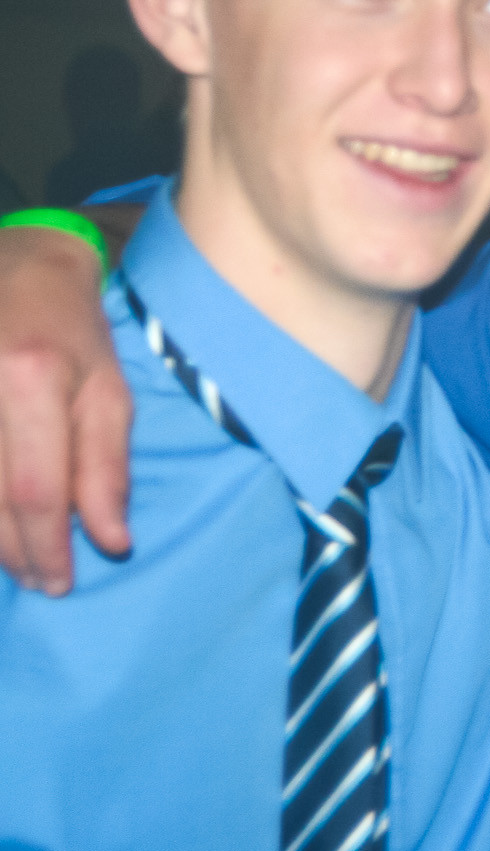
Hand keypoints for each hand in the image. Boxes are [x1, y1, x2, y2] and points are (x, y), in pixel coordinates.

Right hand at [0, 223, 132, 593]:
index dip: (46, 546)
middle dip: (15, 553)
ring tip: (17, 565)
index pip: (34, 489)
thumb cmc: (74, 331)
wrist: (16, 266)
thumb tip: (112, 541)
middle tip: (42, 583)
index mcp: (32, 378)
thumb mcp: (110, 391)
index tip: (62, 582)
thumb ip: (108, 467)